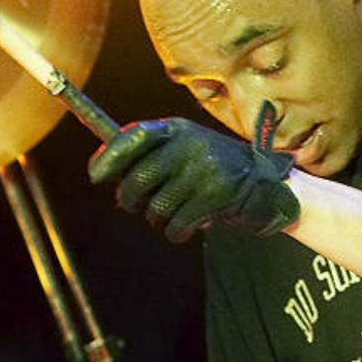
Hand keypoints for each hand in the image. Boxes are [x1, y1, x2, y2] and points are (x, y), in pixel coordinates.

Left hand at [88, 103, 298, 241]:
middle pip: (138, 179)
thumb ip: (148, 155)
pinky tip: (187, 227)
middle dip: (131, 200)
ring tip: (172, 214)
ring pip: (156, 207)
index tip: (95, 176)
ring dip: (157, 219)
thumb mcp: (183, 150)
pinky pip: (176, 224)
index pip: (134, 136)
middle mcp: (190, 142)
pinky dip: (176, 232)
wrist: (265, 186)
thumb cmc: (210, 171)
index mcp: (177, 128)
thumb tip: (99, 168)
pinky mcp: (218, 195)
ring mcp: (205, 168)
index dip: (110, 156)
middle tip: (136, 206)